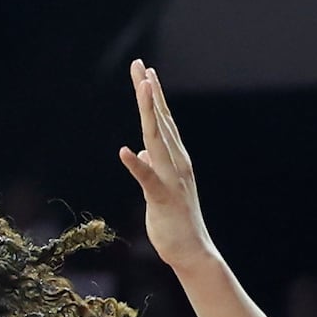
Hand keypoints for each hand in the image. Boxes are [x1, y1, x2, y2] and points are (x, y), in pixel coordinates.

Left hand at [115, 60, 212, 267]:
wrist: (191, 250)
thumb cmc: (174, 220)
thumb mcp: (158, 187)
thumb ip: (150, 167)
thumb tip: (140, 153)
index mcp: (174, 158)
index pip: (162, 121)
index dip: (153, 95)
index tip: (146, 72)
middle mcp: (176, 162)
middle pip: (160, 120)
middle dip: (150, 92)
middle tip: (141, 66)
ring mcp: (171, 178)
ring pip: (157, 139)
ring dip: (150, 113)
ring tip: (143, 88)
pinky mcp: (163, 197)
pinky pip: (147, 178)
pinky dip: (136, 165)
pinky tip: (125, 151)